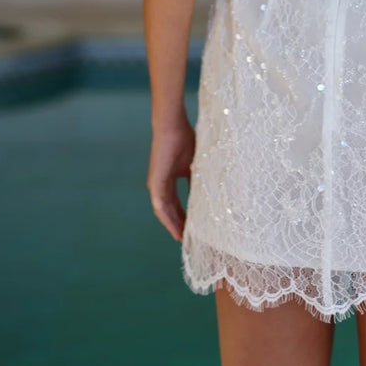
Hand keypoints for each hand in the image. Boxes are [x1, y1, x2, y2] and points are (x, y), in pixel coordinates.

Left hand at [146, 119, 196, 241]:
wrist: (172, 126)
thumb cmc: (184, 139)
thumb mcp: (194, 164)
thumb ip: (197, 179)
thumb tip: (210, 193)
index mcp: (170, 178)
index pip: (177, 202)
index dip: (184, 216)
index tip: (193, 228)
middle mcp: (160, 184)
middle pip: (170, 210)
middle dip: (179, 224)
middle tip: (189, 239)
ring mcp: (156, 184)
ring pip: (164, 211)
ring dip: (172, 225)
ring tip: (182, 238)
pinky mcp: (155, 183)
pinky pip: (160, 206)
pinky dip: (167, 218)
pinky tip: (175, 228)